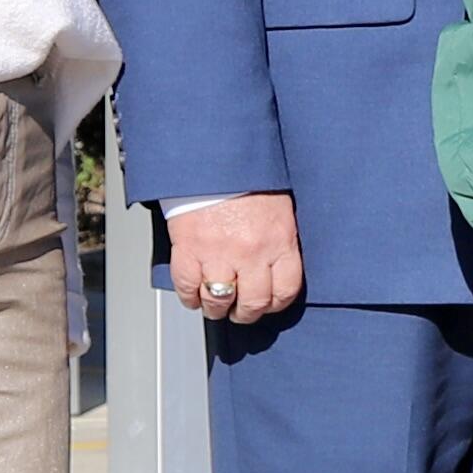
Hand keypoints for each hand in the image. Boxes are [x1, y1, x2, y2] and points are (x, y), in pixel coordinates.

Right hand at [169, 191, 303, 325]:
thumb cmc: (249, 181)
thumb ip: (280, 242)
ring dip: (218, 310)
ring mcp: (218, 253)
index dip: (276, 304)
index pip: (285, 291)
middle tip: (242, 312)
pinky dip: (189, 297)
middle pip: (253, 303)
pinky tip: (193, 297)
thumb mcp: (279, 211)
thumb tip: (278, 271)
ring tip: (217, 307)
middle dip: (247, 313)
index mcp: (279, 241)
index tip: (269, 304)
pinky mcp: (189, 249)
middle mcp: (251, 252)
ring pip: (219, 300)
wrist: (215, 158)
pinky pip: (187, 287)